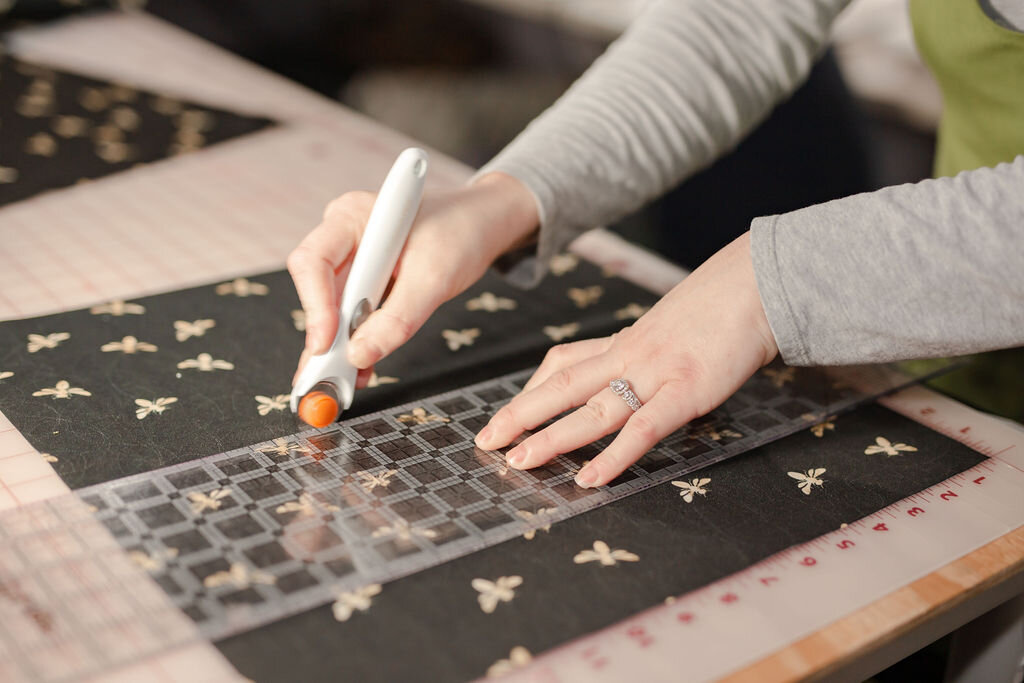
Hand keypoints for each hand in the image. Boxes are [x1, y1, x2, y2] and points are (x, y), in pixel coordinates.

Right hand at [287, 172, 537, 383]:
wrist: (482, 223)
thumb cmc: (460, 233)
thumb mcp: (435, 278)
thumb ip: (398, 319)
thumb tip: (359, 356)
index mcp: (352, 216)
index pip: (313, 261)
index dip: (314, 306)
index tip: (326, 345)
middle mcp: (343, 235)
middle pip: (316, 289)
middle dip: (322, 337)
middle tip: (324, 381)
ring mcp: (351, 259)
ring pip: (331, 307)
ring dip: (337, 346)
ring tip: (341, 384)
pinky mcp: (364, 281)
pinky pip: (351, 314)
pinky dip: (356, 342)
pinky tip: (359, 370)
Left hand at [474, 232, 778, 486]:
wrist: (758, 281)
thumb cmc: (719, 307)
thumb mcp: (668, 326)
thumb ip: (643, 352)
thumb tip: (624, 376)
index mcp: (624, 343)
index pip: (564, 366)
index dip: (529, 392)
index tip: (502, 416)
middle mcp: (629, 356)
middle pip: (562, 387)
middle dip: (520, 415)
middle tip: (486, 440)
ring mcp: (655, 373)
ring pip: (592, 409)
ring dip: (552, 437)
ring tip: (519, 461)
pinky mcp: (687, 391)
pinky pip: (642, 428)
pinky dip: (614, 456)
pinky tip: (589, 479)